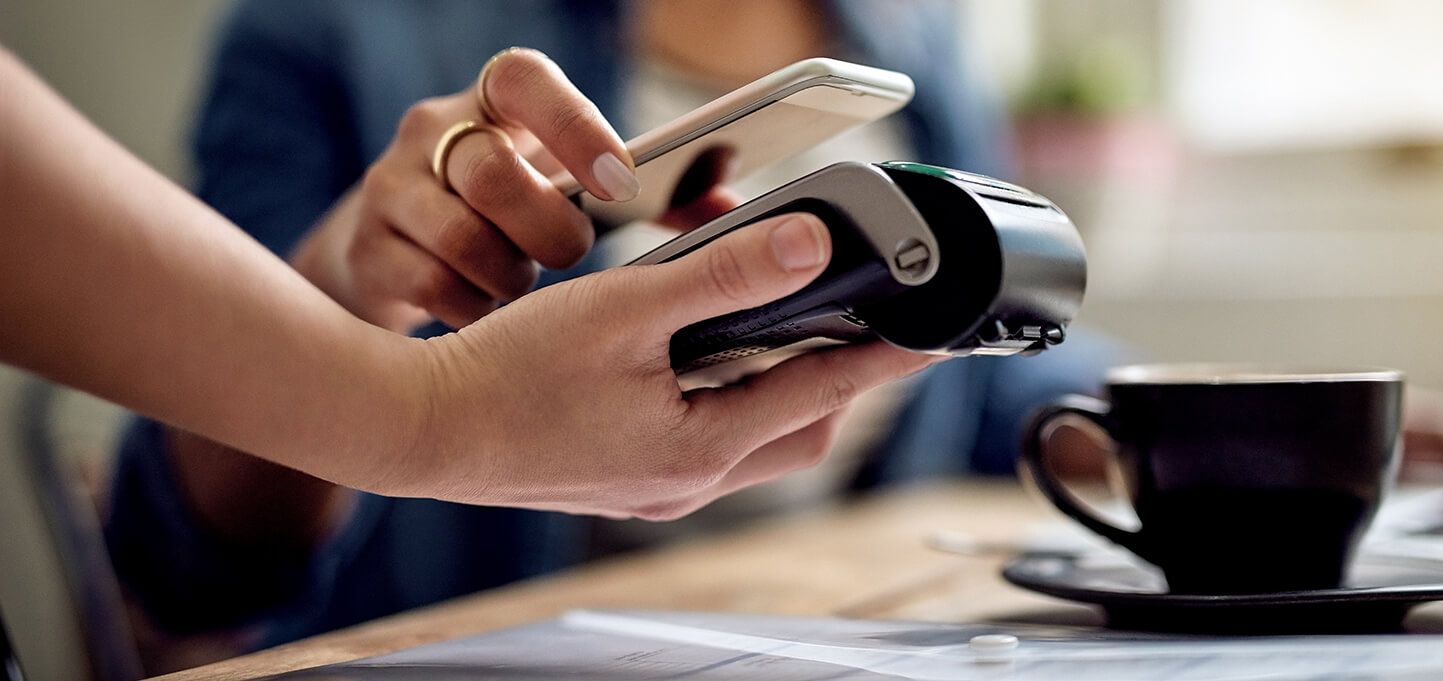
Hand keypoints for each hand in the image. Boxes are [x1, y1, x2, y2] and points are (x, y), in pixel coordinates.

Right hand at [290, 48, 734, 331]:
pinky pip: (427, 286)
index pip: (520, 79)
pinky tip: (490, 325)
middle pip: (488, 169)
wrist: (400, 260)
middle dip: (544, 226)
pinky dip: (472, 312)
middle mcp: (436, 136)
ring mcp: (393, 192)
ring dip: (508, 276)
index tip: (620, 180)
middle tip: (574, 258)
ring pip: (455, 232)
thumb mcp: (575, 191)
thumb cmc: (515, 222)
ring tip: (530, 298)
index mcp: (498, 107)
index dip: (572, 125)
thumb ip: (662, 197)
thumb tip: (748, 216)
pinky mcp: (368, 252)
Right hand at [383, 213, 937, 518]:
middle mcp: (687, 482)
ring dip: (776, 390)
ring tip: (777, 332)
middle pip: (799, 432)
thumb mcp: (626, 310)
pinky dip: (725, 403)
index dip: (882, 359)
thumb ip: (724, 277)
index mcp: (701, 448)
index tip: (928, 337)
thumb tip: (811, 248)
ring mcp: (655, 488)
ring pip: (752, 442)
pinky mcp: (625, 480)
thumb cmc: (506, 377)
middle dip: (835, 381)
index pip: (823, 394)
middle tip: (852, 327)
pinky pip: (706, 445)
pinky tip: (697, 364)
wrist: (420, 429)